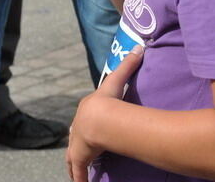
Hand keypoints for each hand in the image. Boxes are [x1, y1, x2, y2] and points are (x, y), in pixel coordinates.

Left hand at [66, 45, 143, 181]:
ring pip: (74, 155)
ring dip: (76, 162)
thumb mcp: (117, 82)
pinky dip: (79, 177)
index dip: (87, 122)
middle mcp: (78, 127)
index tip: (90, 128)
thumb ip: (128, 64)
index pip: (84, 116)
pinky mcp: (79, 158)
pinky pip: (78, 171)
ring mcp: (77, 144)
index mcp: (86, 111)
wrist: (99, 118)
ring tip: (79, 170)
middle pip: (77, 135)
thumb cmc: (107, 101)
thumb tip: (140, 46)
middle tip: (86, 150)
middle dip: (79, 142)